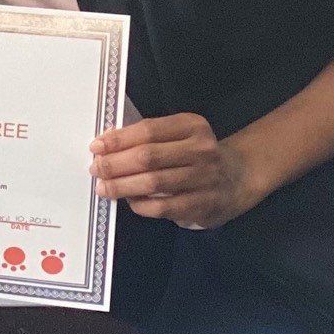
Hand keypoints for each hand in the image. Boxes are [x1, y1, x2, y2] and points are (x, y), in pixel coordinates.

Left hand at [88, 113, 265, 229]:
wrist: (236, 178)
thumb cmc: (195, 155)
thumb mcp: (179, 136)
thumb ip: (148, 138)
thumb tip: (107, 144)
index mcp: (192, 126)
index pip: (148, 130)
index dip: (119, 140)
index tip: (97, 147)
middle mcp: (201, 150)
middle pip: (148, 157)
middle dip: (115, 164)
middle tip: (96, 170)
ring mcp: (204, 178)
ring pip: (154, 183)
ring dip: (123, 186)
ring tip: (104, 187)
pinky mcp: (203, 204)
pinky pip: (163, 207)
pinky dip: (141, 205)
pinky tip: (129, 201)